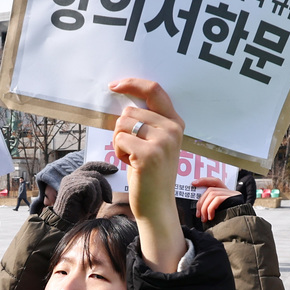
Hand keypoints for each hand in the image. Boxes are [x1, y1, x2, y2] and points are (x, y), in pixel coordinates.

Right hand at [52, 161, 114, 222]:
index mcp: (76, 178)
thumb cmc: (79, 214)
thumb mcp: (92, 199)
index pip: (91, 165)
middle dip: (106, 187)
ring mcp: (70, 181)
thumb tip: (112, 181)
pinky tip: (87, 209)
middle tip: (109, 200)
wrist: (66, 225)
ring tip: (91, 209)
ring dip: (97, 198)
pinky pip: (89, 188)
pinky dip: (92, 201)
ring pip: (94, 182)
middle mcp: (71, 177)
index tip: (115, 169)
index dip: (103, 166)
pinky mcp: (70, 188)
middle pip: (96, 174)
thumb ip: (98, 188)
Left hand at [110, 78, 183, 221]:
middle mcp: (173, 129)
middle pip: (129, 111)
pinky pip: (119, 139)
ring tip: (133, 158)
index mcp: (175, 122)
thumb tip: (123, 100)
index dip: (132, 83)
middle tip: (133, 150)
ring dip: (119, 141)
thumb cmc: (150, 174)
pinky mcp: (149, 154)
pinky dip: (118, 152)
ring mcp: (163, 141)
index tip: (114, 85)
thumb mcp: (156, 142)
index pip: (154, 90)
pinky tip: (131, 164)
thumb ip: (147, 121)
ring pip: (122, 124)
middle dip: (122, 130)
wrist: (157, 206)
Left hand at [194, 177, 242, 222]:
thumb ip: (211, 205)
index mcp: (225, 192)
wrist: (241, 225)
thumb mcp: (218, 211)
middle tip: (198, 214)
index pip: (214, 181)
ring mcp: (232, 194)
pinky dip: (211, 208)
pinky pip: (217, 199)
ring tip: (204, 218)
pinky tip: (210, 216)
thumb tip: (199, 207)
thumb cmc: (229, 220)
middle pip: (210, 190)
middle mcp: (229, 191)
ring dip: (205, 208)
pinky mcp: (233, 198)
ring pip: (212, 194)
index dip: (204, 180)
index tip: (194, 183)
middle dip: (201, 203)